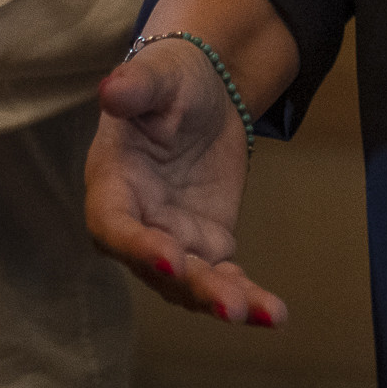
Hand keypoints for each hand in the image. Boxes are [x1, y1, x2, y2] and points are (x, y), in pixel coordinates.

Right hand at [86, 38, 284, 327]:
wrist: (204, 89)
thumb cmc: (170, 79)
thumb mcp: (157, 74)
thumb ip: (136, 85)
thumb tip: (111, 89)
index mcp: (112, 183)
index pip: (113, 225)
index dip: (136, 246)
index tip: (170, 258)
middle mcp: (137, 222)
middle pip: (155, 267)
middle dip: (192, 286)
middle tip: (229, 304)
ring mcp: (172, 238)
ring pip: (190, 283)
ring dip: (222, 300)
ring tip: (259, 314)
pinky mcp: (208, 244)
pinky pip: (224, 277)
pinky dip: (248, 296)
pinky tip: (274, 313)